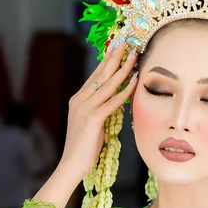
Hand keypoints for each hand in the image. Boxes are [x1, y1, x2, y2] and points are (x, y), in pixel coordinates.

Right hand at [59, 42, 137, 181]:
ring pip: (108, 85)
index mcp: (78, 99)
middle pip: (101, 75)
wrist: (72, 164)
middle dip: (114, 58)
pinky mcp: (93, 119)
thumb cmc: (85, 146)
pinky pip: (112, 101)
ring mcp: (85, 108)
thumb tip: (116, 98)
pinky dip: (124, 91)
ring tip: (134, 57)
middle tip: (125, 43)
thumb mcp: (93, 122)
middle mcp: (80, 100)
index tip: (117, 49)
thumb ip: (101, 108)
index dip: (107, 61)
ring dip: (123, 69)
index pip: (95, 76)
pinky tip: (134, 82)